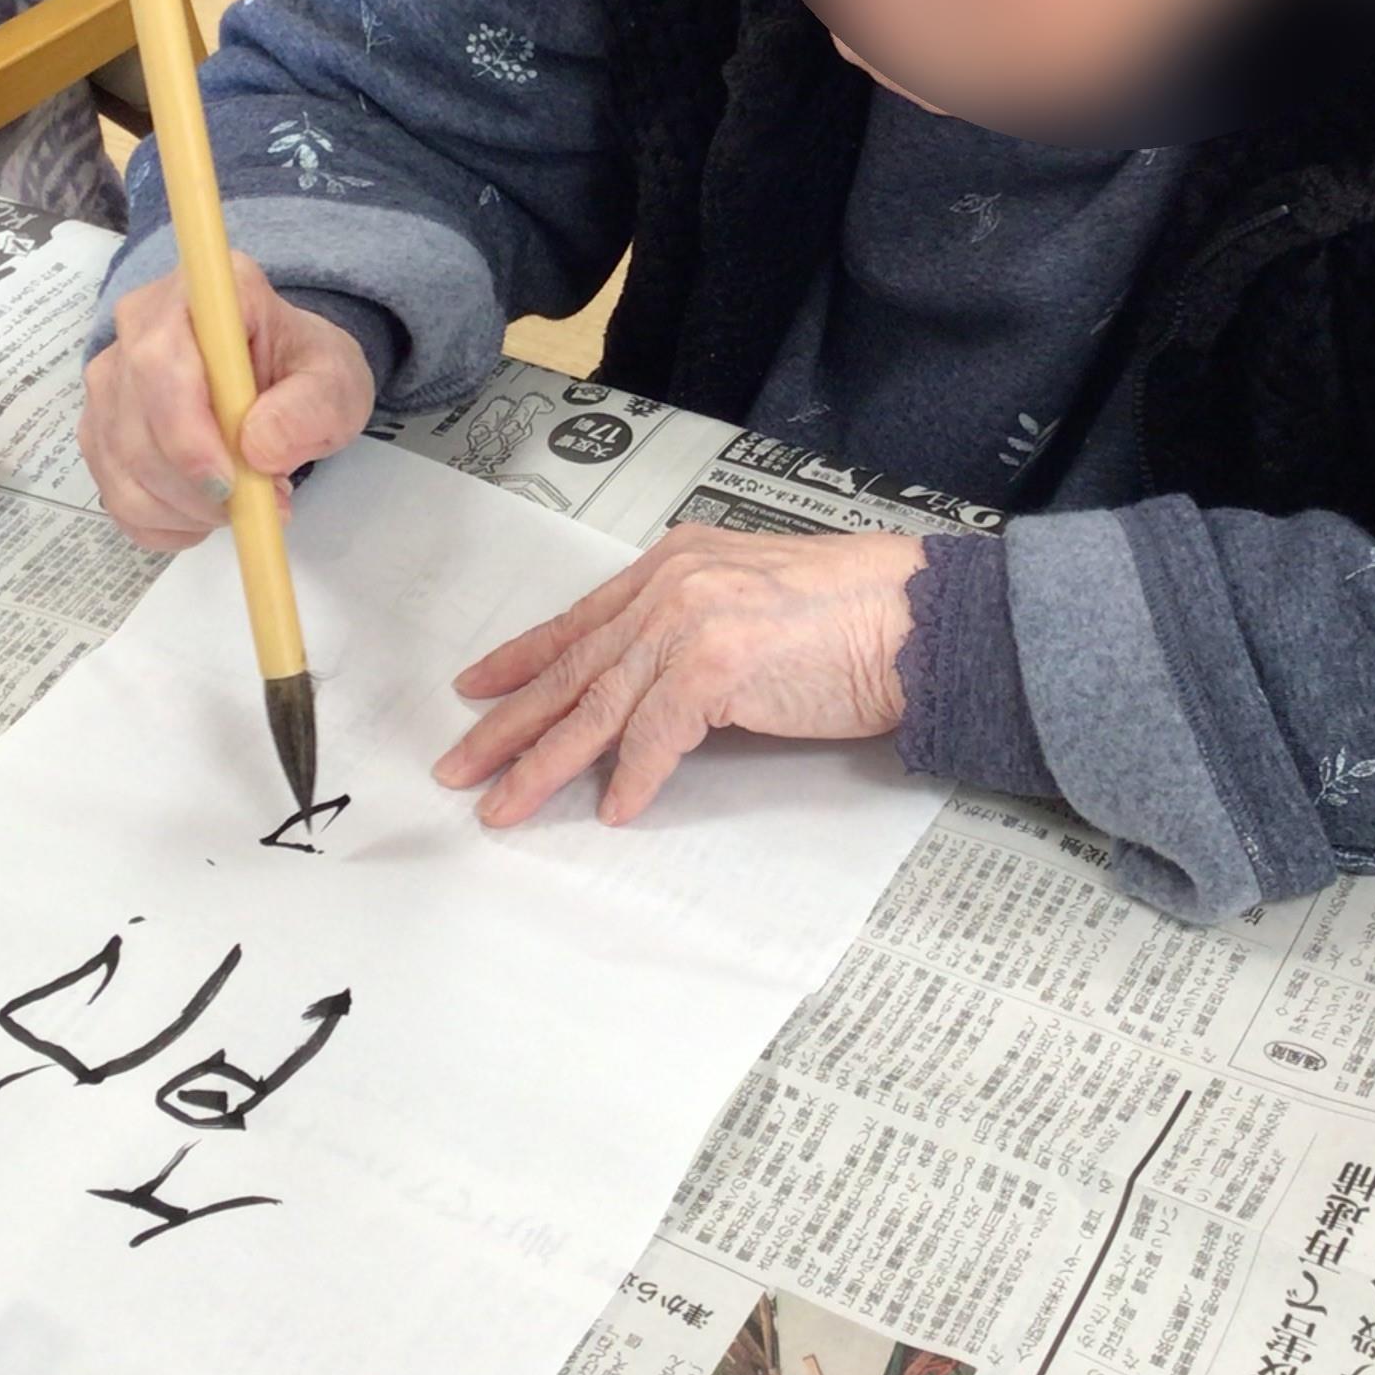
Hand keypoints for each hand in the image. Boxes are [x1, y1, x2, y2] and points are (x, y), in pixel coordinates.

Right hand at [78, 258, 374, 550]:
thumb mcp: (337, 383)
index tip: (231, 479)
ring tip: (244, 503)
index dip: (185, 430)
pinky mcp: (100, 430)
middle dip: (195, 485)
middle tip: (260, 502)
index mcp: (201, 296)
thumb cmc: (304, 370)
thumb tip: (258, 448)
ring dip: (186, 509)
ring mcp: (110, 381)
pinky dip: (165, 524)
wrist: (283, 379)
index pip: (160, 360)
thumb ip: (310, 409)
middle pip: (136, 424)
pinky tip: (206, 515)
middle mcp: (138, 327)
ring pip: (122, 467)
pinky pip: (116, 496)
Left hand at [437, 524, 925, 826]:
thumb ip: (697, 627)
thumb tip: (655, 687)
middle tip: (457, 764)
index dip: (523, 659)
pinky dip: (633, 779)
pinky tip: (616, 810)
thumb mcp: (754, 601)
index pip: (581, 620)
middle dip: (508, 723)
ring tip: (505, 805)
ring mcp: (692, 621)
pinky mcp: (716, 665)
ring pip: (595, 708)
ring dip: (544, 765)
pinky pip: (654, 737)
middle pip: (571, 666)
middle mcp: (673, 584)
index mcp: (678, 563)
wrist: (917, 615)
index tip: (477, 687)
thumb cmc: (857, 614)